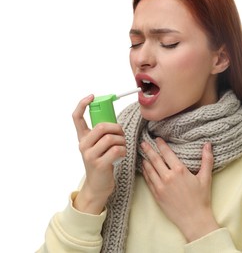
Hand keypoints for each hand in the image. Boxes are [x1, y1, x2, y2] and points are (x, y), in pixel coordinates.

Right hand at [72, 94, 125, 213]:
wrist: (98, 185)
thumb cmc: (102, 162)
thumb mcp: (98, 147)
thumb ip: (102, 134)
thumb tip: (114, 122)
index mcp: (82, 138)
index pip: (76, 117)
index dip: (82, 104)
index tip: (91, 96)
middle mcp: (83, 145)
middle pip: (102, 127)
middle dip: (117, 128)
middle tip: (121, 134)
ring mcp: (90, 155)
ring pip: (112, 139)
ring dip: (122, 141)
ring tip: (122, 147)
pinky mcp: (99, 164)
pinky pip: (117, 150)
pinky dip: (123, 151)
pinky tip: (121, 155)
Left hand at [141, 137, 219, 241]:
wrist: (194, 219)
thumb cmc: (201, 199)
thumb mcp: (206, 177)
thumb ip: (207, 159)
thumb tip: (208, 144)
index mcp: (180, 171)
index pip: (167, 153)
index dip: (161, 145)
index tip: (157, 139)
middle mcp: (168, 177)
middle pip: (155, 159)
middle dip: (148, 149)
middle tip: (143, 143)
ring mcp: (160, 186)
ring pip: (149, 169)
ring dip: (145, 160)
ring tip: (142, 153)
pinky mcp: (156, 195)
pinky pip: (148, 180)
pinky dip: (145, 172)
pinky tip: (144, 168)